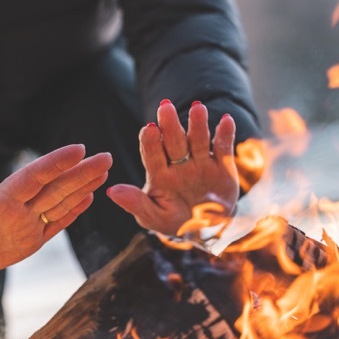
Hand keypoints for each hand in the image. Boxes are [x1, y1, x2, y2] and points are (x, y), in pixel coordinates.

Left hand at [0, 145, 112, 272]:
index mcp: (2, 198)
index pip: (34, 177)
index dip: (55, 163)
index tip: (79, 148)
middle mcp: (19, 207)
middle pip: (55, 186)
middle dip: (80, 172)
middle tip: (106, 156)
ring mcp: (26, 222)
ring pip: (60, 201)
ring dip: (82, 186)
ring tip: (104, 170)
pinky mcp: (29, 241)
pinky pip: (55, 224)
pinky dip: (73, 212)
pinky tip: (89, 198)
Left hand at [107, 99, 238, 236]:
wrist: (209, 231)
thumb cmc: (176, 223)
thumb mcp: (154, 218)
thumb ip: (136, 204)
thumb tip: (112, 191)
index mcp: (159, 174)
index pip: (152, 155)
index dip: (150, 142)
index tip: (149, 129)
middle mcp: (179, 163)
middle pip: (174, 141)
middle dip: (170, 125)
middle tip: (165, 107)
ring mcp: (200, 162)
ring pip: (198, 139)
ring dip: (198, 124)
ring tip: (198, 108)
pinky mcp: (222, 165)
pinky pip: (223, 147)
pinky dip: (225, 134)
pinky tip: (227, 121)